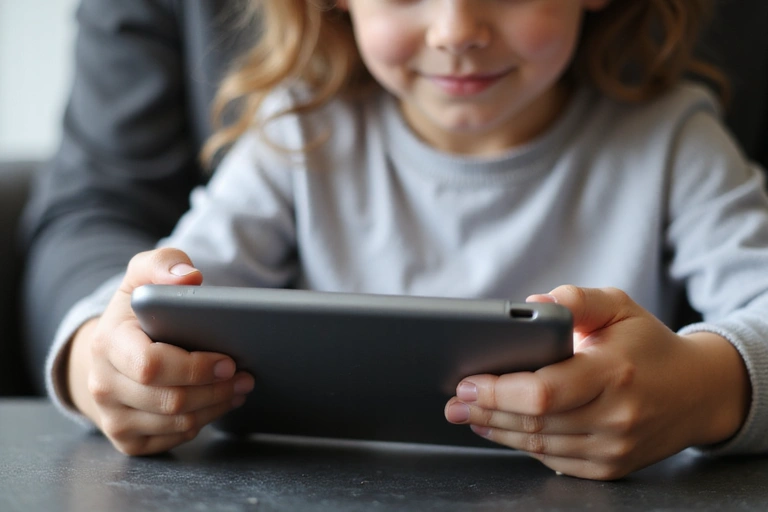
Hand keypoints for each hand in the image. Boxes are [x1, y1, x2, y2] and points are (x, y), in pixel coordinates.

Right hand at [67, 248, 254, 454]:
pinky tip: (218, 403)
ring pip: (178, 422)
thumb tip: (188, 276)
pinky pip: (174, 438)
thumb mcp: (143, 275)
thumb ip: (164, 263)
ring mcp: (112, 417)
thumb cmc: (134, 312)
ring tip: (240, 387)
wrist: (110, 352)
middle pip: (172, 400)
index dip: (196, 368)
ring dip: (217, 406)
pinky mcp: (126, 440)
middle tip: (246, 375)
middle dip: (217, 389)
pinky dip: (203, 422)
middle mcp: (103, 385)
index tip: (228, 361)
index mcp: (108, 344)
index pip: (153, 366)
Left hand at [445, 285, 750, 479]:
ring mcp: (614, 448)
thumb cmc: (648, 344)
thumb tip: (532, 304)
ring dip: (497, 430)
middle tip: (454, 401)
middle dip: (485, 411)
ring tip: (468, 413)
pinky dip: (522, 445)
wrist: (698, 393)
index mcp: (614, 373)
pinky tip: (500, 429)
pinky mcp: (611, 467)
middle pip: (533, 422)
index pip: (543, 392)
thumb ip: (576, 299)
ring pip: (538, 445)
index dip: (498, 391)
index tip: (468, 382)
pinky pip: (553, 460)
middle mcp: (616, 416)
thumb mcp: (619, 306)